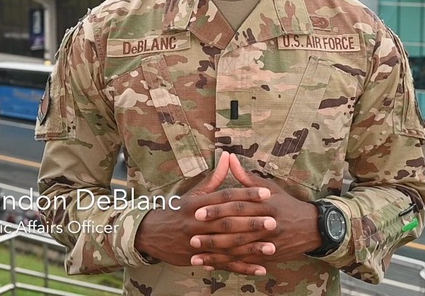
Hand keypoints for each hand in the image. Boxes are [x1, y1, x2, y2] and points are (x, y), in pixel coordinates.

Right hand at [134, 152, 276, 274]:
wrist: (151, 234)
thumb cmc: (177, 210)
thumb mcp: (193, 193)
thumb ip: (215, 178)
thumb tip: (228, 156)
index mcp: (198, 204)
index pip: (226, 197)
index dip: (246, 195)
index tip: (266, 194)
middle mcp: (198, 223)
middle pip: (228, 223)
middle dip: (251, 223)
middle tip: (273, 221)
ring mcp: (198, 243)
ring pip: (227, 246)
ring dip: (250, 248)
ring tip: (271, 248)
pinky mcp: (199, 258)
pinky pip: (224, 264)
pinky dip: (242, 268)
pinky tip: (260, 269)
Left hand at [189, 154, 320, 270]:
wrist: (312, 227)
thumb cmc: (286, 204)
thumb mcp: (270, 188)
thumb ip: (246, 177)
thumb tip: (229, 158)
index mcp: (266, 203)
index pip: (238, 205)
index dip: (218, 209)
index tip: (199, 211)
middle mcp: (268, 223)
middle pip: (237, 228)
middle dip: (214, 233)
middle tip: (192, 235)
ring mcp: (269, 242)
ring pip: (239, 249)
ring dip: (217, 253)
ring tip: (196, 255)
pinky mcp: (270, 256)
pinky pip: (246, 262)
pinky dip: (228, 265)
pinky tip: (212, 266)